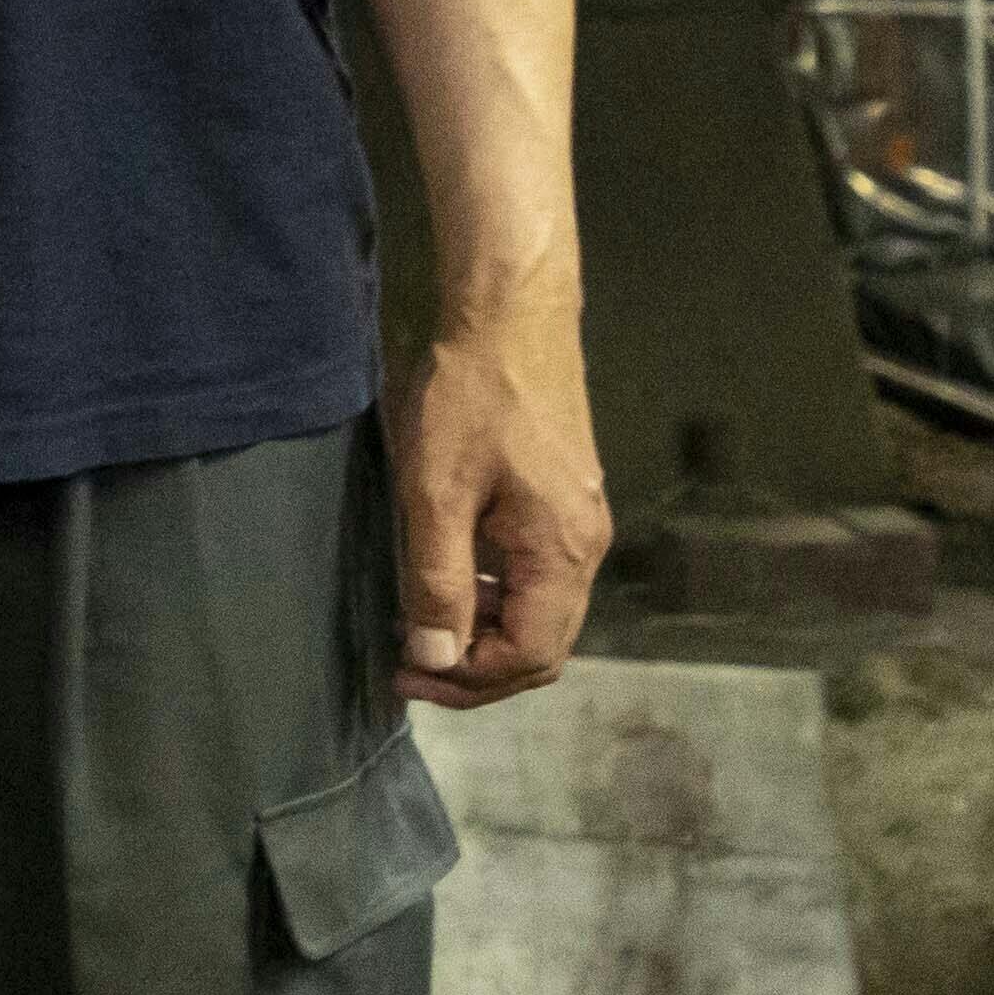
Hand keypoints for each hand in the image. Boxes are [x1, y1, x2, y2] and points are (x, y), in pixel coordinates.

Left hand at [385, 295, 606, 707]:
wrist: (511, 313)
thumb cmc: (469, 396)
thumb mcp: (436, 491)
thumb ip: (438, 581)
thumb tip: (436, 659)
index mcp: (563, 554)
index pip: (530, 657)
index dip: (469, 681)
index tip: (407, 675)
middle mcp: (586, 548)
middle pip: (542, 646)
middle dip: (477, 670)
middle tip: (409, 669)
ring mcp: (581, 525)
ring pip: (540, 613)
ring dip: (485, 634)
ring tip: (420, 631)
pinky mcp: (565, 502)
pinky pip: (537, 577)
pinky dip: (496, 597)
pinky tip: (450, 582)